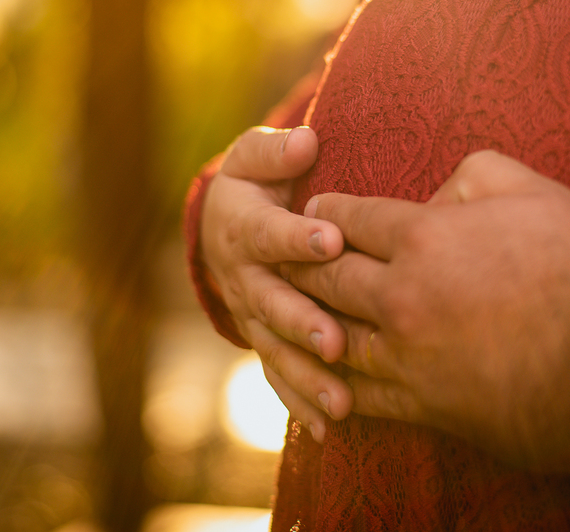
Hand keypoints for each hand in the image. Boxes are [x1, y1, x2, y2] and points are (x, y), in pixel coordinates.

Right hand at [200, 126, 353, 440]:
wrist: (227, 225)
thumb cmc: (257, 183)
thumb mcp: (255, 156)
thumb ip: (276, 151)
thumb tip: (305, 141)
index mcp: (243, 227)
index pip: (268, 232)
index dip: (295, 237)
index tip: (329, 239)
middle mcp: (244, 278)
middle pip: (271, 302)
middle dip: (301, 321)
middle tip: (333, 340)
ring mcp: (253, 316)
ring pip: (276, 350)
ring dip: (307, 376)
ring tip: (342, 401)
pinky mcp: (264, 342)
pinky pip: (279, 376)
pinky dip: (301, 403)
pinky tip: (331, 427)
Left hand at [282, 150, 569, 469]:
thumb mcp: (533, 190)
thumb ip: (471, 174)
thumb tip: (436, 193)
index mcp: (423, 238)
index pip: (348, 216)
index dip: (325, 208)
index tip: (315, 207)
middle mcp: (400, 298)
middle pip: (324, 275)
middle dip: (298, 260)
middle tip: (280, 252)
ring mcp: (407, 358)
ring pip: (330, 337)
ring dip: (304, 322)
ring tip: (290, 312)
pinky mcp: (424, 407)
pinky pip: (359, 395)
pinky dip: (332, 384)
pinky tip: (323, 377)